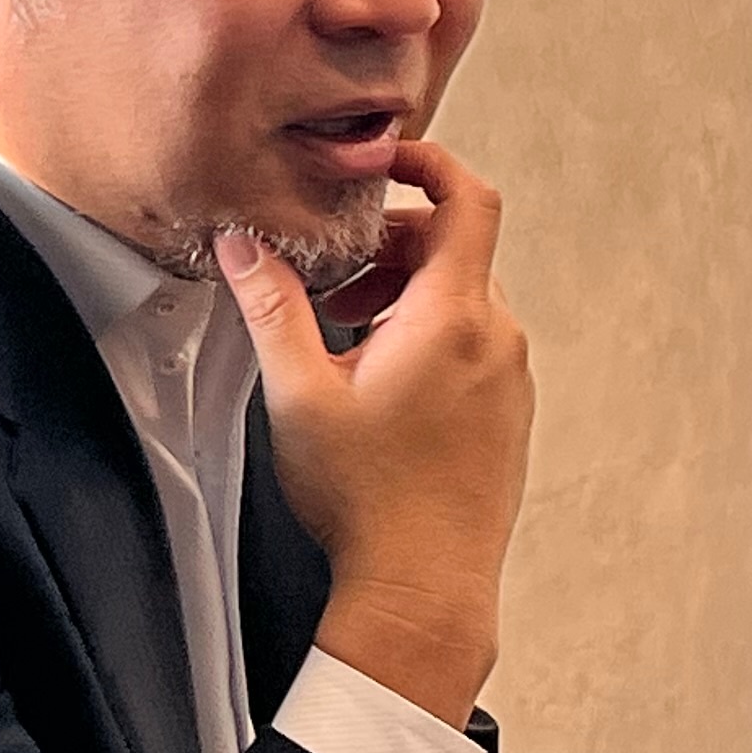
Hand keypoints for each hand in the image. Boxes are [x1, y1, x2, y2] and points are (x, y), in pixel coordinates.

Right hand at [215, 139, 530, 727]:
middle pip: (453, 250)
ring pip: (461, 301)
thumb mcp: (299, 394)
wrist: (424, 590)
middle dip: (388, 249)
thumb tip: (241, 247)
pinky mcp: (508, 415)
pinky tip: (376, 388)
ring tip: (345, 343)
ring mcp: (510, 380)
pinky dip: (427, 340)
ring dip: (403, 298)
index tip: (384, 163)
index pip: (467, 198)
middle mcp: (496, 339)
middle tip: (331, 287)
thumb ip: (270, 307)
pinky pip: (473, 347)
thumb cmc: (367, 500)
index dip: (429, 161)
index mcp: (452, 318)